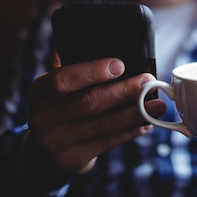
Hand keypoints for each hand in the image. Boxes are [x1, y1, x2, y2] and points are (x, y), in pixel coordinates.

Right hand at [25, 58, 165, 185]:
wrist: (42, 153)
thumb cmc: (58, 107)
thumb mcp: (55, 87)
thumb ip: (72, 64)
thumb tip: (100, 38)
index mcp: (39, 92)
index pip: (61, 80)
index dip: (91, 72)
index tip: (119, 65)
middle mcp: (43, 118)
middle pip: (88, 103)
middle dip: (122, 91)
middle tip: (147, 81)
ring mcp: (57, 142)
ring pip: (103, 125)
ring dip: (134, 113)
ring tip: (157, 104)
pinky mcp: (73, 160)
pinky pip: (108, 142)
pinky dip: (130, 131)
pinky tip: (147, 122)